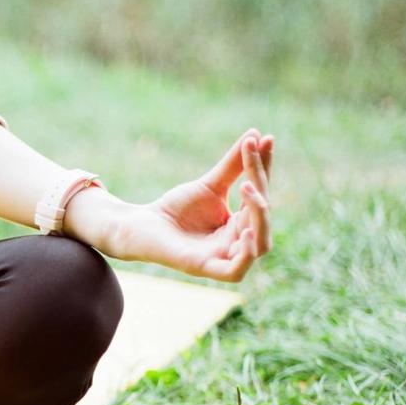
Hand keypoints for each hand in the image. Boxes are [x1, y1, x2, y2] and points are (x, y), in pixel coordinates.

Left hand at [103, 128, 273, 281]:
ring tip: (248, 188)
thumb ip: (233, 165)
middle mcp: (238, 243)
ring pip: (260, 245)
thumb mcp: (209, 185)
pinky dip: (246, 253)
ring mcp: (223, 257)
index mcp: (241, 223)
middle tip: (248, 169)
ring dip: (259, 217)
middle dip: (260, 188)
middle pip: (263, 217)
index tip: (265, 139)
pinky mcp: (205, 268)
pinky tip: (244, 230)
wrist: (140, 225)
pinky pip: (236, 271)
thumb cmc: (175, 208)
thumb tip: (256, 134)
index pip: (262, 194)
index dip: (264, 168)